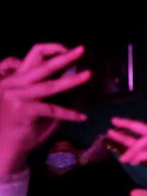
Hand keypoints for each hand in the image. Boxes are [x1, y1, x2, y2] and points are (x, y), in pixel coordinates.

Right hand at [0, 44, 89, 175]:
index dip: (50, 49)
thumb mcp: (32, 102)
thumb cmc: (19, 125)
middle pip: (42, 64)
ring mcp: (16, 96)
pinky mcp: (22, 110)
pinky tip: (81, 117)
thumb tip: (72, 80)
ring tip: (88, 75)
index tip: (67, 49)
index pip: (32, 55)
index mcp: (15, 78)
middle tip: (82, 50)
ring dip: (72, 80)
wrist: (3, 146)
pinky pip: (51, 109)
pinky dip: (68, 113)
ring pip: (49, 85)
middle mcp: (13, 83)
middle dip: (64, 57)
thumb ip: (45, 89)